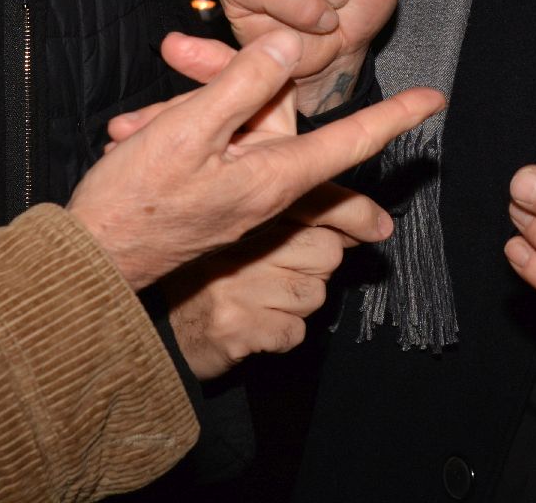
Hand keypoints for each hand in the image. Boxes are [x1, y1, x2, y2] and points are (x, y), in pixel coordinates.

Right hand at [68, 29, 442, 291]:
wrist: (88, 262)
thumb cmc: (134, 202)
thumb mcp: (187, 131)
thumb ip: (242, 85)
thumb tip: (288, 48)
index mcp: (274, 175)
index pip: (350, 140)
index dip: (394, 117)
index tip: (434, 100)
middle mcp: (266, 191)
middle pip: (277, 119)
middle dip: (232, 86)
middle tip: (181, 57)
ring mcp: (241, 199)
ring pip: (236, 133)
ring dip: (184, 114)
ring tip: (133, 125)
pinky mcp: (214, 203)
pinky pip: (212, 154)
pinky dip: (174, 134)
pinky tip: (132, 137)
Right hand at [163, 182, 373, 379]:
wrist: (156, 329)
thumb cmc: (210, 275)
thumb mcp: (246, 231)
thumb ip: (298, 218)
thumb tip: (367, 223)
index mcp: (244, 211)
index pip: (315, 201)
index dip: (354, 212)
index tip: (379, 227)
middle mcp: (240, 241)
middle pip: (326, 253)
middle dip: (314, 269)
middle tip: (278, 274)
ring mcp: (238, 284)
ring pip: (315, 295)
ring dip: (297, 304)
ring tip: (261, 298)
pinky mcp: (238, 326)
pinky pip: (295, 332)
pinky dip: (281, 334)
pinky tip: (255, 325)